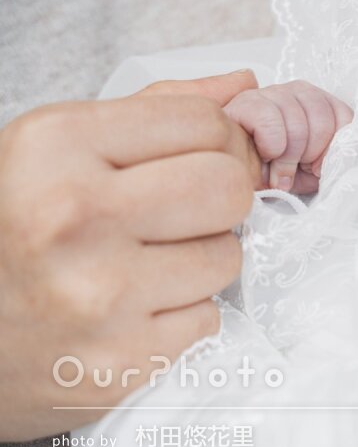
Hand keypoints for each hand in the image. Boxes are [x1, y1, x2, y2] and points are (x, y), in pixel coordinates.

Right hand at [0, 70, 257, 440]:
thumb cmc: (17, 227)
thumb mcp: (62, 147)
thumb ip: (157, 109)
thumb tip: (245, 86)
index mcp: (56, 146)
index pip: (207, 123)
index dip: (222, 140)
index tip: (206, 157)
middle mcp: (74, 215)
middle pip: (229, 187)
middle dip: (221, 198)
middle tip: (186, 211)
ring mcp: (98, 294)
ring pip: (228, 256)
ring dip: (203, 259)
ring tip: (148, 262)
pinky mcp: (120, 359)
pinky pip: (208, 318)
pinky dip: (184, 313)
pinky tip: (136, 307)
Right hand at [223, 80, 353, 193]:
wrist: (237, 177)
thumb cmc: (277, 172)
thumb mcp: (314, 169)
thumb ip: (335, 159)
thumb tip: (348, 158)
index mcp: (319, 103)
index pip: (344, 116)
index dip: (333, 148)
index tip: (318, 167)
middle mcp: (298, 91)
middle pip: (322, 119)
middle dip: (310, 154)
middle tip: (295, 169)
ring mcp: (271, 92)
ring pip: (297, 122)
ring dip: (288, 156)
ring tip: (278, 169)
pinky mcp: (246, 102)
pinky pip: (270, 121)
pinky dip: (270, 146)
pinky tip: (263, 155)